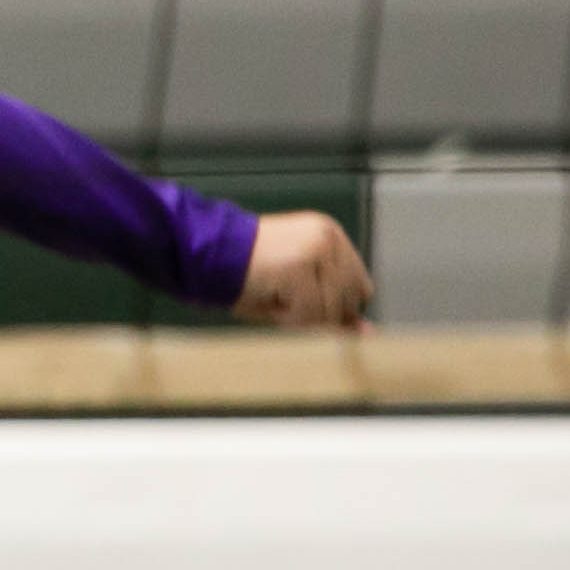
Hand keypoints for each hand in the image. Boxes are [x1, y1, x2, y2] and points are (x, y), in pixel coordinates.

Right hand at [232, 208, 371, 328]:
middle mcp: (327, 238)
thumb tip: (368, 333)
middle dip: (319, 313)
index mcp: (330, 235)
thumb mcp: (296, 289)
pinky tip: (269, 302)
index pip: (359, 287)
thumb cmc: (243, 272)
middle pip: (350, 300)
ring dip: (303, 318)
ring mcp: (314, 249)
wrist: (201, 252)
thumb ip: (335, 308)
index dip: (333, 306)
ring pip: (331, 310)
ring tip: (274, 299)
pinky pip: (309, 313)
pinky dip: (289, 319)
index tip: (303, 306)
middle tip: (283, 301)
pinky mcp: (298, 265)